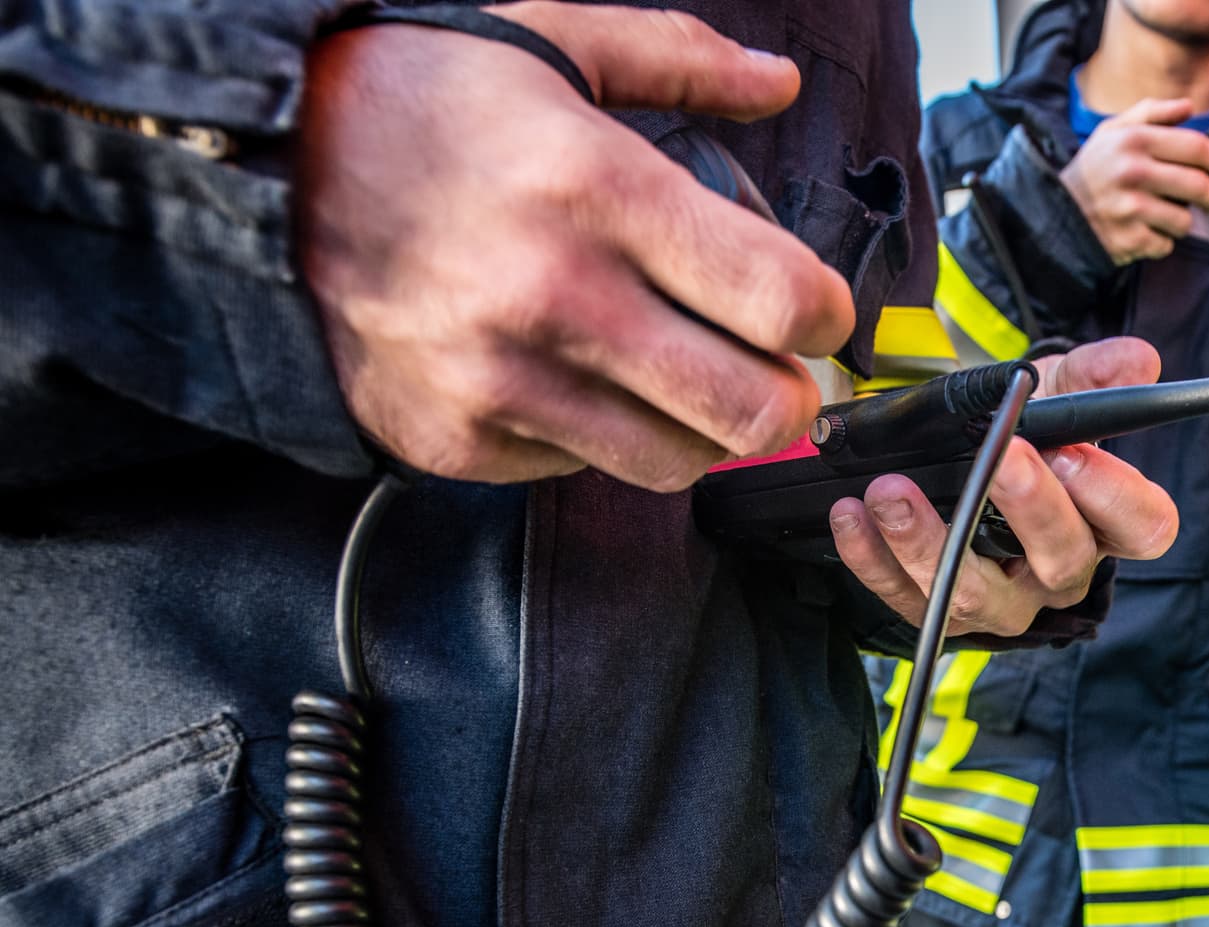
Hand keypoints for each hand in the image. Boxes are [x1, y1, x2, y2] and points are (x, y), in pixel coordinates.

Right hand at [298, 2, 853, 489]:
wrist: (252, 172)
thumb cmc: (409, 102)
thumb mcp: (545, 42)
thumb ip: (678, 61)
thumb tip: (777, 83)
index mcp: (595, 190)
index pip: (780, 301)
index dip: (824, 316)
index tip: (814, 310)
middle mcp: (554, 297)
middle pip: (751, 412)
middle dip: (786, 398)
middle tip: (774, 371)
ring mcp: (503, 381)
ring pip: (678, 463)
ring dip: (702, 429)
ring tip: (683, 378)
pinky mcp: (461, 440)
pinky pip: (582, 469)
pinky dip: (601, 435)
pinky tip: (577, 377)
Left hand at [828, 338, 1178, 635]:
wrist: (956, 464)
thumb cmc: (1020, 437)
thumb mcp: (1056, 395)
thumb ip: (1094, 376)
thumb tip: (1136, 360)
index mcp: (1105, 523)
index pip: (1143, 527)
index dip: (1113, 496)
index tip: (1071, 452)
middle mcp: (1059, 572)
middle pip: (1063, 559)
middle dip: (1030, 508)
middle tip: (999, 458)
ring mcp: (1000, 603)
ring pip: (976, 594)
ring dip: (930, 541)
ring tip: (891, 491)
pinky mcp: (939, 614)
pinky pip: (906, 598)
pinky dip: (873, 558)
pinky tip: (851, 516)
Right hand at [1058, 98, 1208, 263]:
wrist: (1056, 212)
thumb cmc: (1093, 170)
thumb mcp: (1113, 131)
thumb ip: (1151, 113)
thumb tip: (1189, 107)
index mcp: (1134, 140)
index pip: (1197, 148)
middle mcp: (1133, 171)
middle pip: (1200, 187)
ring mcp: (1130, 208)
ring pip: (1185, 220)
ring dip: (1181, 221)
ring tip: (1164, 215)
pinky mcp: (1128, 239)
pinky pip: (1166, 244)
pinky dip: (1160, 242)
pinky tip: (1144, 232)